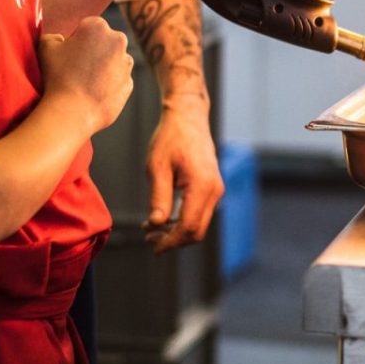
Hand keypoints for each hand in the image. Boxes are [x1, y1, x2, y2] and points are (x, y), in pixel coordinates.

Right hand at [38, 15, 133, 134]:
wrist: (72, 111)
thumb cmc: (57, 76)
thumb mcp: (45, 48)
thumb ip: (53, 37)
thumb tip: (61, 40)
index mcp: (98, 26)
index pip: (87, 28)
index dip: (75, 40)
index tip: (67, 55)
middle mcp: (118, 40)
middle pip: (103, 42)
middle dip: (92, 51)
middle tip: (75, 69)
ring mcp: (126, 63)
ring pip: (112, 61)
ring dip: (101, 67)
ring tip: (82, 83)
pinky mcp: (129, 83)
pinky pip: (116, 80)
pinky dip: (107, 85)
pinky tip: (91, 93)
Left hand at [142, 101, 222, 253]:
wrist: (188, 116)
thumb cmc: (171, 137)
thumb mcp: (157, 167)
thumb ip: (158, 198)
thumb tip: (157, 224)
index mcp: (202, 185)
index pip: (188, 227)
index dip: (170, 241)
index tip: (152, 246)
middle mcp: (214, 190)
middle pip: (197, 231)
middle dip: (173, 240)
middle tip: (148, 238)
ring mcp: (216, 189)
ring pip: (199, 224)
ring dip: (177, 231)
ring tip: (151, 229)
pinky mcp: (212, 186)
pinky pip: (200, 212)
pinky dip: (183, 220)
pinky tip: (164, 218)